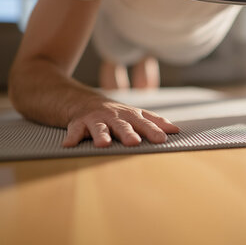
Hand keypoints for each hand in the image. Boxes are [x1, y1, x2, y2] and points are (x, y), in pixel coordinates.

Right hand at [62, 100, 178, 146]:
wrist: (80, 100)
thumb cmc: (113, 113)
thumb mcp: (133, 114)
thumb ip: (153, 122)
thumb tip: (176, 130)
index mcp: (129, 115)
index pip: (143, 123)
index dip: (153, 130)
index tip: (163, 139)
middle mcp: (113, 116)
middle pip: (122, 125)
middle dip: (128, 133)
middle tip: (134, 142)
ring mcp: (95, 119)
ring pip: (99, 127)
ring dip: (101, 135)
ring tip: (104, 144)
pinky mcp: (77, 123)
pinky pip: (74, 130)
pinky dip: (72, 137)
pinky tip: (69, 145)